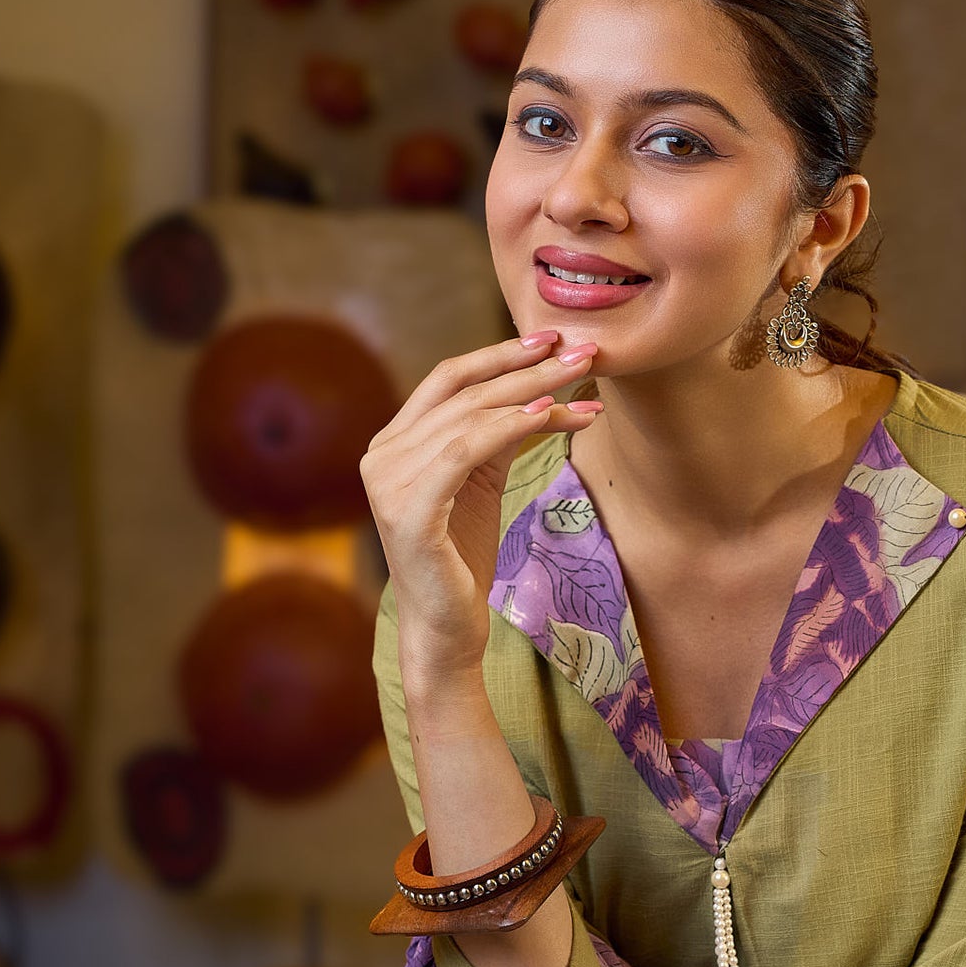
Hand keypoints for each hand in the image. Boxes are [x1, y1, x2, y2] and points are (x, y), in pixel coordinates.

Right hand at [359, 331, 602, 687]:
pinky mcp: (408, 511)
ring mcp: (388, 482)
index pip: (448, 379)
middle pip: (464, 392)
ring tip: (581, 383)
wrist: (445, 628)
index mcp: (393, 442)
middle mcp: (381, 454)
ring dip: (533, 394)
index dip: (499, 353)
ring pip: (470, 416)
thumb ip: (496, 435)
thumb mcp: (481, 482)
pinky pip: (464, 451)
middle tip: (584, 352)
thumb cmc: (462, 558)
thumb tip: (544, 389)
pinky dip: (507, 427)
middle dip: (529, 367)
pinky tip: (546, 414)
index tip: (552, 338)